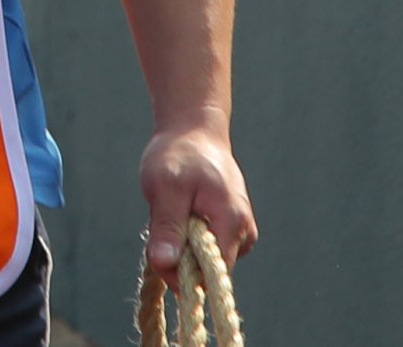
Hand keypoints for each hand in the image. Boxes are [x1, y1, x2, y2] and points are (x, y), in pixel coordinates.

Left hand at [140, 118, 257, 267]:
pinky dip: (189, 238)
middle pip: (208, 270)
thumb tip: (165, 264)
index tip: (158, 251)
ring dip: (182, 246)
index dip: (181, 273)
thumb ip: (167, 226)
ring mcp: (240, 231)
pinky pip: (208, 248)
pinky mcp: (232, 228)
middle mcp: (244, 232)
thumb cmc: (179, 153)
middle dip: (179, 257)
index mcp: (233, 222)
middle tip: (160, 223)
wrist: (194, 129)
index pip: (210, 274)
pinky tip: (182, 213)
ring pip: (205, 260)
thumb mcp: (165, 187)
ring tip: (172, 211)